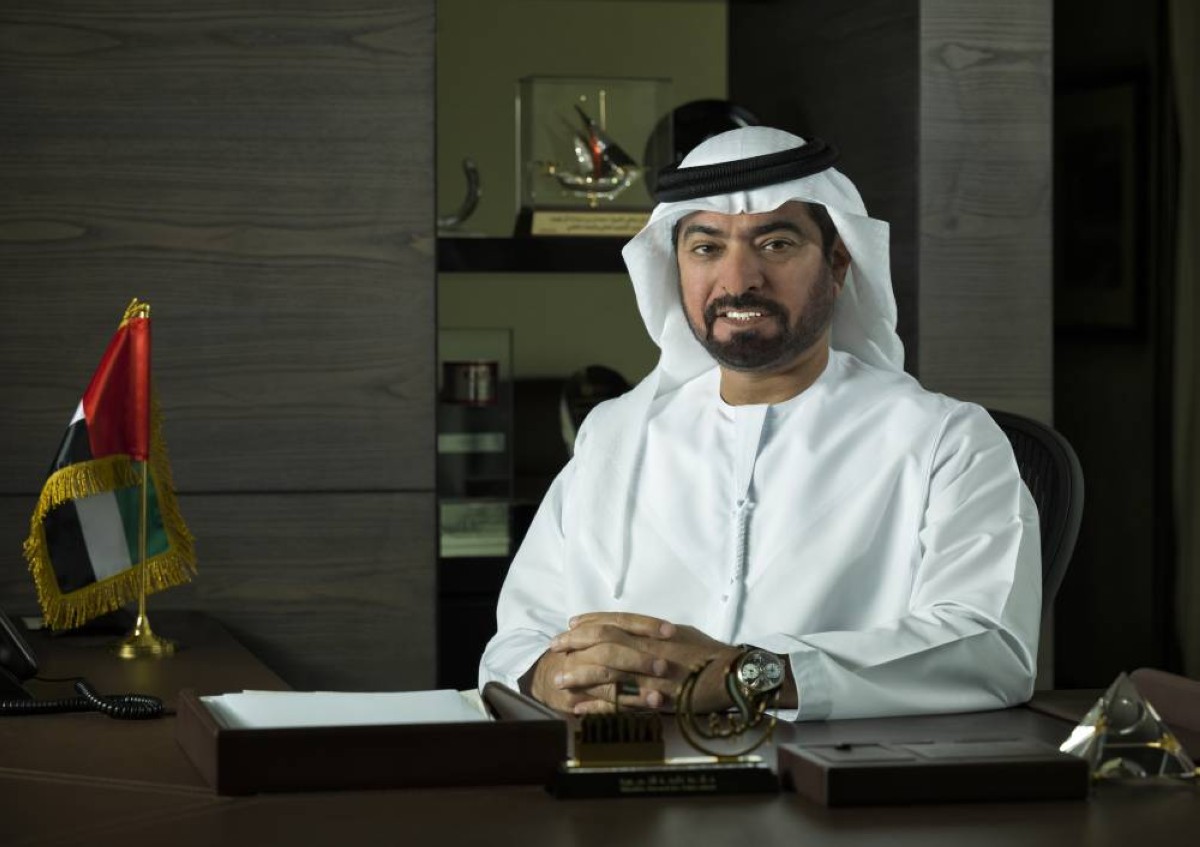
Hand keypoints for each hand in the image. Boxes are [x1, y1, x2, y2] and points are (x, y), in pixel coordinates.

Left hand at [548, 612, 742, 714]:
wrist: (733, 674)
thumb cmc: (712, 654)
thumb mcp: (683, 634)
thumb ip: (656, 633)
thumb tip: (639, 630)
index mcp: (654, 631)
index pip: (615, 621)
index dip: (591, 621)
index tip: (572, 623)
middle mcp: (648, 648)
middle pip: (604, 641)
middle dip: (576, 643)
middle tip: (555, 647)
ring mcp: (650, 674)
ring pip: (607, 671)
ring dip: (580, 675)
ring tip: (559, 680)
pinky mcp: (655, 699)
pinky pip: (620, 703)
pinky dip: (597, 706)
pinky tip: (580, 709)